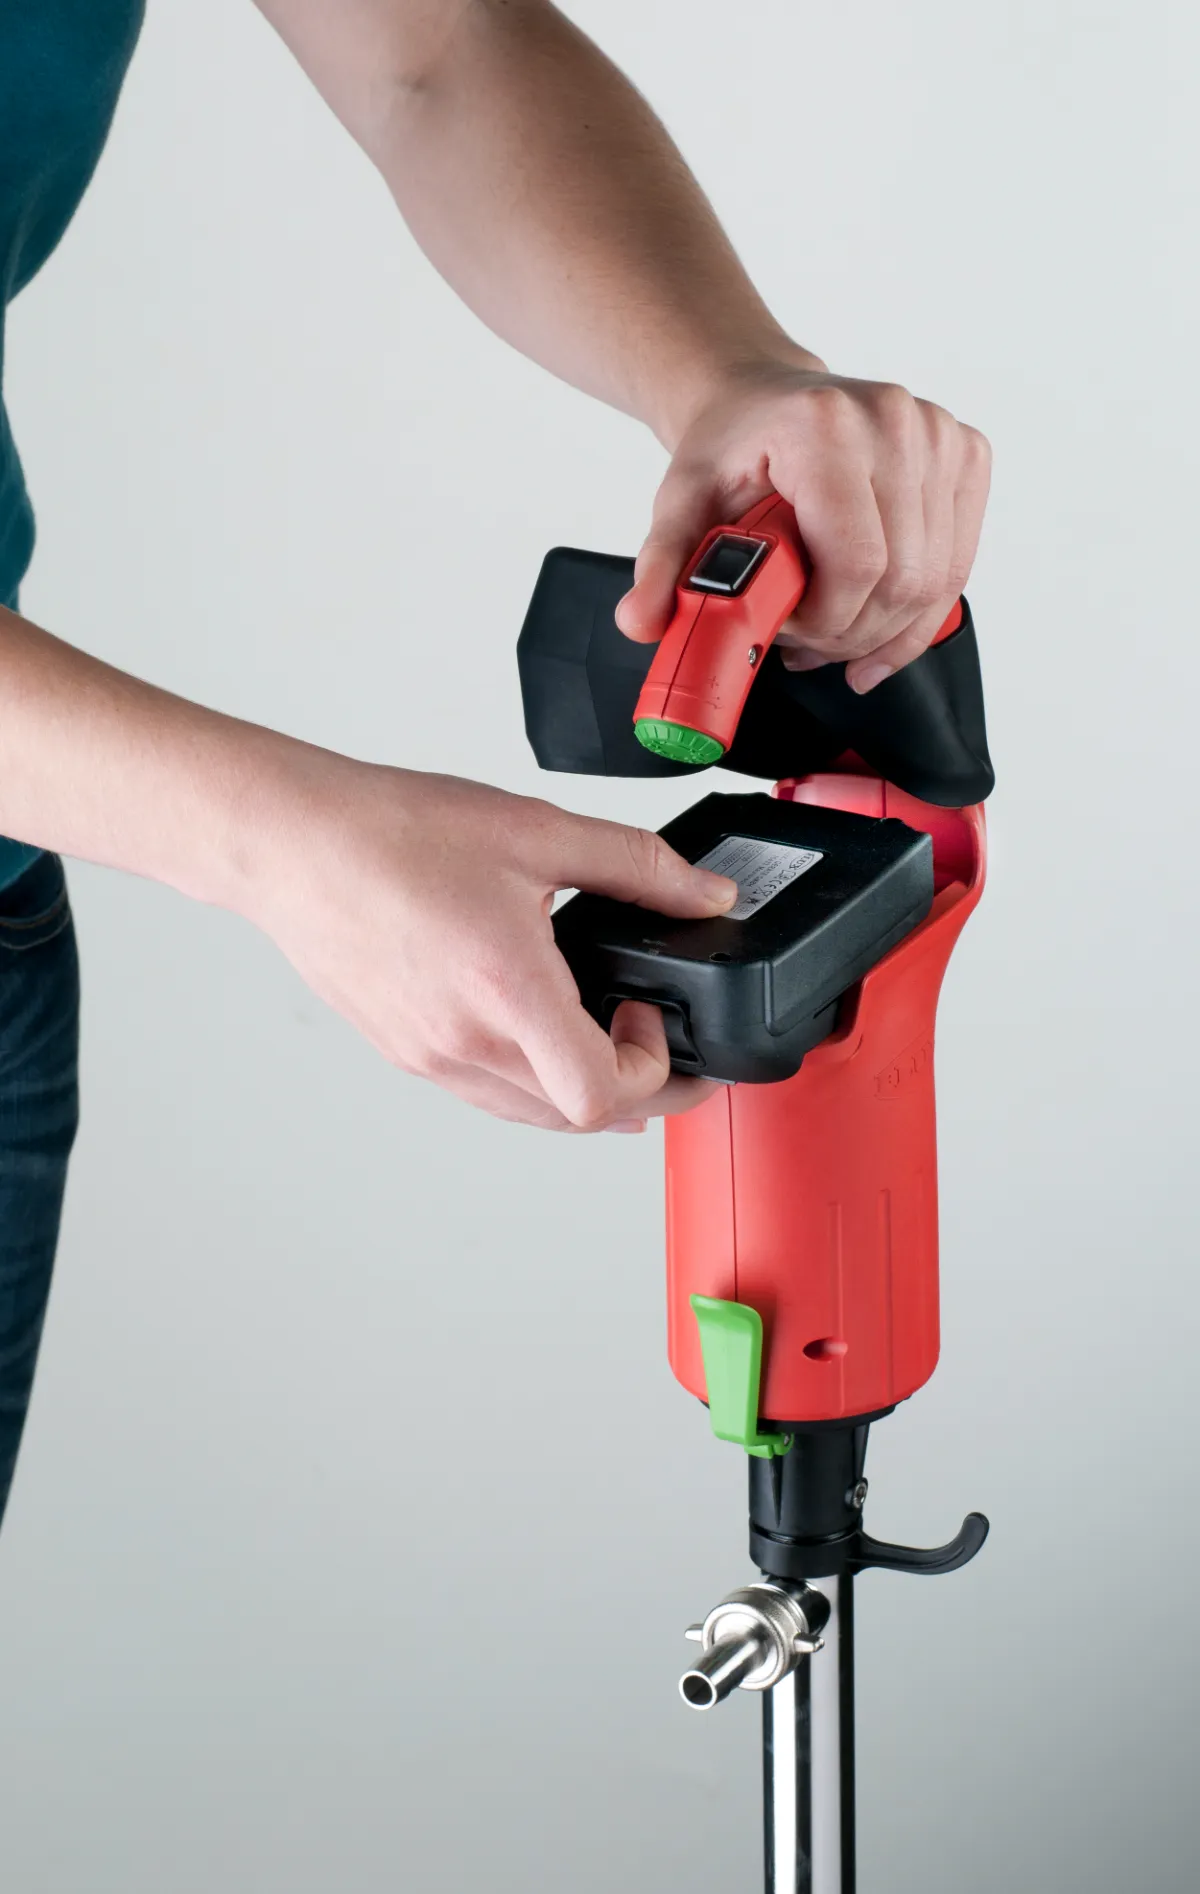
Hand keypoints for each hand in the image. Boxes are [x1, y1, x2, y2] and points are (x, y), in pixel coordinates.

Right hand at [244, 763, 735, 1131]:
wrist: (294, 843)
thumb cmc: (393, 834)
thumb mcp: (537, 832)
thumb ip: (638, 867)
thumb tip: (706, 896)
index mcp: (506, 991)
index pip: (603, 1094)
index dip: (655, 1069)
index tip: (652, 1010)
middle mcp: (466, 1041)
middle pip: (577, 1120)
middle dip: (643, 1092)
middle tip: (667, 1049)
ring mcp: (431, 1057)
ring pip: (531, 1116)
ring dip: (583, 1094)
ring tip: (609, 1040)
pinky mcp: (406, 1053)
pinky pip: (488, 1095)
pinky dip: (532, 1081)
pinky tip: (542, 1033)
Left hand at [615, 356, 990, 691]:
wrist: (760, 400)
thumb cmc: (729, 452)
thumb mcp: (680, 506)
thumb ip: (662, 567)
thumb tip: (640, 622)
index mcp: (826, 427)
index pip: (857, 562)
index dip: (827, 620)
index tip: (787, 629)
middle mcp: (895, 420)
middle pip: (903, 579)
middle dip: (852, 635)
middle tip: (806, 643)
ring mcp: (938, 434)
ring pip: (936, 581)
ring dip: (885, 632)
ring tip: (834, 635)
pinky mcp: (966, 453)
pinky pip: (958, 564)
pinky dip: (918, 612)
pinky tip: (876, 625)